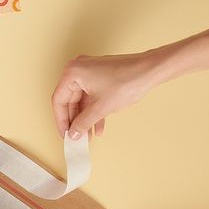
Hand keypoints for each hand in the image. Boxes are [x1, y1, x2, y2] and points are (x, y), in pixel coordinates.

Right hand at [51, 50, 168, 137]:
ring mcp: (89, 73)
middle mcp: (78, 70)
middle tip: (76, 137)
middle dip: (74, 121)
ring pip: (81, 101)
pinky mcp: (99, 77)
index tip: (65, 135)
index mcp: (72, 73)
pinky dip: (94, 112)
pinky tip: (98, 127)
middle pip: (69, 101)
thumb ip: (83, 123)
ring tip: (88, 136)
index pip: (58, 100)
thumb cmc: (126, 81)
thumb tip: (73, 134)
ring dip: (85, 119)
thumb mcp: (100, 108)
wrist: (150, 71)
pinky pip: (91, 97)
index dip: (61, 121)